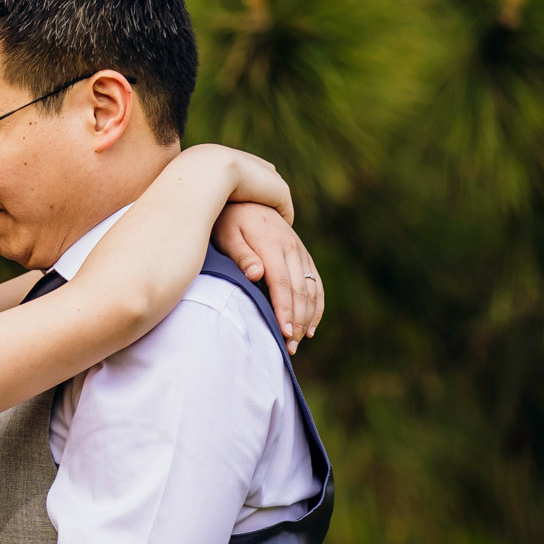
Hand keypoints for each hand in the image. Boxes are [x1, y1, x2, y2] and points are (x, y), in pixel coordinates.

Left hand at [213, 201, 323, 353]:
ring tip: (296, 342)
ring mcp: (300, 251)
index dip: (284, 311)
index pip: (282, 285)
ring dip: (307, 318)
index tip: (283, 333)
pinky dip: (316, 306)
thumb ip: (241, 255)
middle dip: (296, 321)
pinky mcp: (303, 255)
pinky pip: (316, 283)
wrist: (248, 196)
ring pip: (311, 290)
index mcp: (273, 246)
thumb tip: (256, 275)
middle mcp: (292, 249)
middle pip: (299, 291)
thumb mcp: (227, 233)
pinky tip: (310, 327)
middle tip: (288, 347)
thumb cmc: (230, 219)